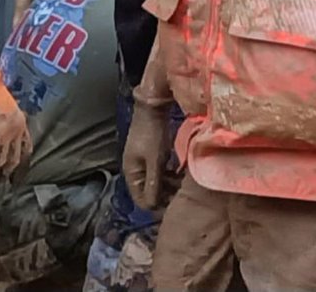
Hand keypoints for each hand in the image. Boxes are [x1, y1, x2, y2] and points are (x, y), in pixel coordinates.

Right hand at [124, 90, 173, 209]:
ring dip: (169, 186)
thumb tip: (152, 207)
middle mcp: (134, 170)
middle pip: (149, 193)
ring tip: (184, 185)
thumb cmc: (153, 133)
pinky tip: (180, 175)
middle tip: (183, 194)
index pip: (141, 201)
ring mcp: (142, 162)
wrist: (152, 107)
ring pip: (155, 183)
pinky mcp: (150, 155)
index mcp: (131, 174)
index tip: (175, 205)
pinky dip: (168, 176)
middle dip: (165, 196)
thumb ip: (154, 183)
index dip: (157, 206)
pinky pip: (159, 173)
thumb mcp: (155, 160)